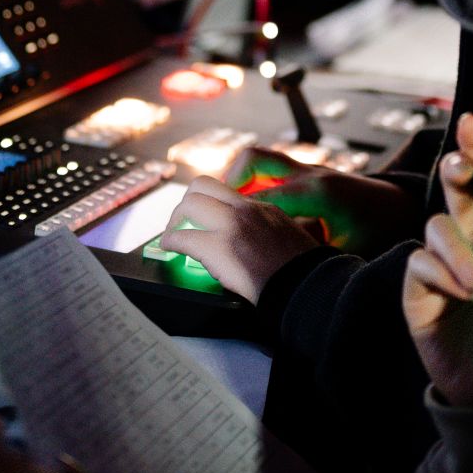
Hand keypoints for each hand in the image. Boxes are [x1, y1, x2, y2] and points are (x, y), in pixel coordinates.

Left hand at [159, 175, 326, 302]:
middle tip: (182, 222)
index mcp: (262, 206)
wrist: (303, 286)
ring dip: (175, 221)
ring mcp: (231, 226)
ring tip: (173, 236)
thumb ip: (268, 229)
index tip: (203, 216)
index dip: (208, 201)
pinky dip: (170, 242)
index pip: (225, 189)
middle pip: (201, 186)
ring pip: (189, 205)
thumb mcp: (288, 236)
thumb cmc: (301, 271)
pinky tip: (169, 248)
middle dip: (187, 203)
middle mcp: (245, 209)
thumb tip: (253, 239)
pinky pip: (182, 237)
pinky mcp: (218, 247)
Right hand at [227, 150, 419, 254]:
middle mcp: (308, 173)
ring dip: (237, 180)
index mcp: (318, 192)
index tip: (212, 228)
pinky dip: (253, 184)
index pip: (263, 196)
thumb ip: (313, 257)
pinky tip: (248, 212)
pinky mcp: (307, 174)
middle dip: (226, 181)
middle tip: (210, 210)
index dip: (235, 211)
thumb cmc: (381, 231)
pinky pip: (270, 170)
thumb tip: (279, 275)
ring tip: (224, 210)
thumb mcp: (349, 253)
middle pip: (253, 159)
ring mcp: (307, 169)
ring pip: (259, 160)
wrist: (402, 205)